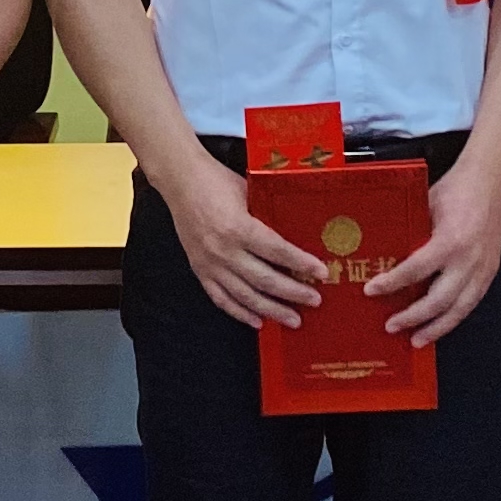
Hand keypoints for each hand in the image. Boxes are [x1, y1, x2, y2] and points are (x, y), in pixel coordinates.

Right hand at [160, 159, 327, 329]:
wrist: (179, 180)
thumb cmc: (214, 180)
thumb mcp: (248, 192)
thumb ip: (267, 215)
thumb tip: (295, 233)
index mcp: (238, 228)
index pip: (277, 252)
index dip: (301, 264)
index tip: (321, 273)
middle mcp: (224, 251)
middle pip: (265, 279)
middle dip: (293, 293)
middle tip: (314, 300)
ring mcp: (210, 264)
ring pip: (245, 295)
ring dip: (271, 310)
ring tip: (293, 319)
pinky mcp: (200, 270)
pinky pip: (221, 298)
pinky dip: (239, 312)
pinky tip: (257, 320)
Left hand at [364, 162, 500, 345]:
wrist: (490, 181)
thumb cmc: (456, 189)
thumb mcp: (425, 205)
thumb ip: (411, 231)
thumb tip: (385, 251)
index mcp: (450, 241)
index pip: (415, 270)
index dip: (391, 284)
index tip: (372, 291)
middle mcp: (469, 260)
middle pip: (438, 300)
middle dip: (413, 317)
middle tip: (391, 326)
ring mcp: (483, 269)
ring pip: (459, 309)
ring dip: (436, 328)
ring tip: (417, 340)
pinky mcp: (490, 272)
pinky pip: (471, 303)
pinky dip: (454, 317)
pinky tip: (440, 325)